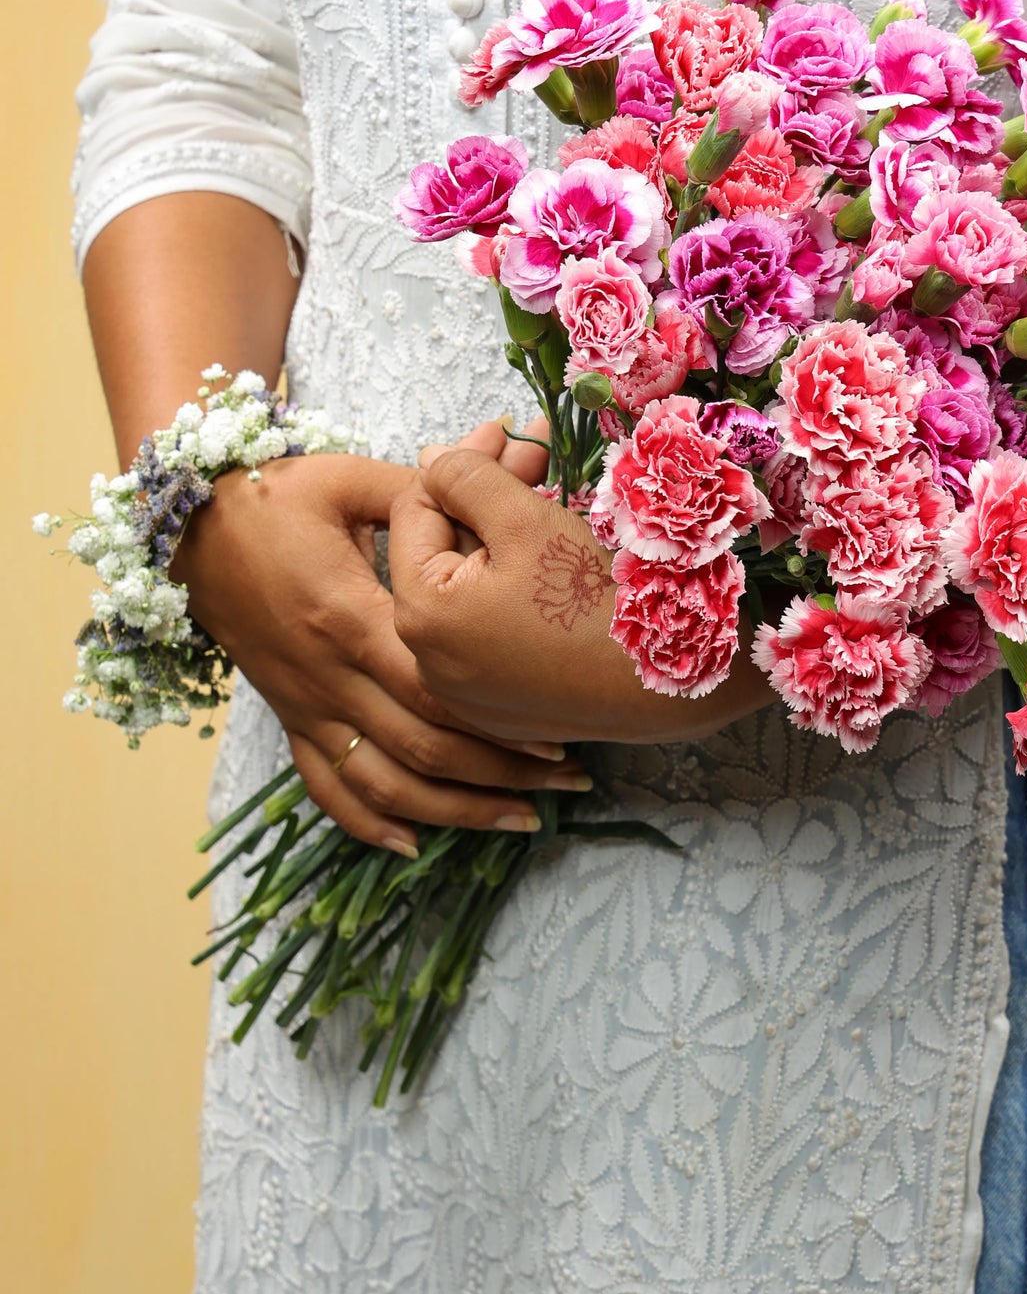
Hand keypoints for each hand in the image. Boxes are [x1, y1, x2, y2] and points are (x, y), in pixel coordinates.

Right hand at [173, 453, 592, 853]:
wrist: (189, 525)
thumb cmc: (273, 494)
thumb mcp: (348, 479)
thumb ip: (425, 488)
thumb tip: (505, 449)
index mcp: (347, 614)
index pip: (433, 683)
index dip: (498, 718)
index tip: (560, 732)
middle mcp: (326, 673)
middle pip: (421, 744)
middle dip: (501, 772)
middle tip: (571, 778)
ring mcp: (304, 703)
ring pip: (381, 781)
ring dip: (453, 811)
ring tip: (522, 819)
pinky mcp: (289, 716)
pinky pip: (325, 785)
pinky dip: (369, 821)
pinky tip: (414, 844)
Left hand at [389, 423, 773, 743]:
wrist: (668, 681)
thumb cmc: (594, 600)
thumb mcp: (525, 520)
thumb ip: (467, 479)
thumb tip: (430, 460)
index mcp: (422, 614)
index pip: (414, 511)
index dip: (460, 462)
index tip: (508, 433)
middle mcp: (430, 662)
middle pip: (447, 551)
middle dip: (489, 495)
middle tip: (540, 453)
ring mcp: (468, 691)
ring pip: (474, 589)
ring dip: (506, 536)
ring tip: (555, 496)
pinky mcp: (506, 707)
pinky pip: (497, 631)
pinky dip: (520, 588)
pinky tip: (559, 557)